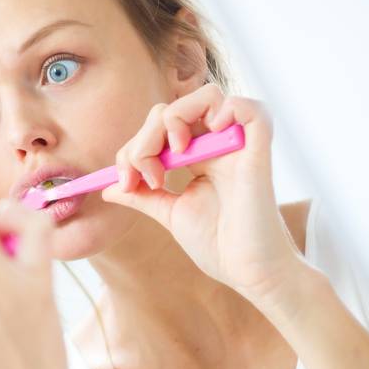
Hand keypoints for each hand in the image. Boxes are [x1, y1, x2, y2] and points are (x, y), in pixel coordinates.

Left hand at [101, 83, 303, 305]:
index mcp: (198, 156)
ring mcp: (238, 144)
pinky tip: (210, 135)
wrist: (248, 272)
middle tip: (146, 177)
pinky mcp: (258, 151)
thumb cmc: (218, 245)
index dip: (133, 149)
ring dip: (177, 118)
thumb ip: (143, 196)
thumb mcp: (170, 213)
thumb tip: (109, 188)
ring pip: (208, 96)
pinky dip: (226, 110)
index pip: (158, 127)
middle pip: (174, 108)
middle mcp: (218, 144)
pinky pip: (250, 108)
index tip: (126, 183)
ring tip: (175, 155)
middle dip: (145, 138)